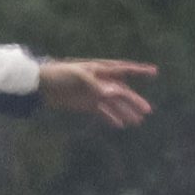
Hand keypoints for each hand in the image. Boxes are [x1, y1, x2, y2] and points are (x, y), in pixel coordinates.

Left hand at [38, 57, 156, 127]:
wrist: (40, 85)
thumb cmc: (59, 74)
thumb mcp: (77, 77)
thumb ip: (96, 85)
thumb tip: (114, 93)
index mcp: (100, 70)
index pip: (124, 69)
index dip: (139, 70)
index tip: (154, 72)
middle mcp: (101, 81)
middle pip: (122, 91)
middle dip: (134, 101)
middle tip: (147, 111)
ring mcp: (94, 93)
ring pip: (114, 103)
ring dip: (125, 111)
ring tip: (137, 121)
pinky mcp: (86, 104)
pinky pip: (102, 111)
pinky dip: (111, 117)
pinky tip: (120, 125)